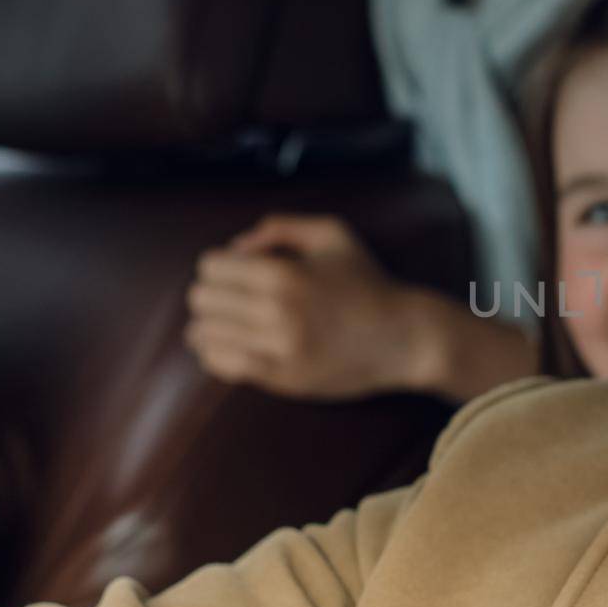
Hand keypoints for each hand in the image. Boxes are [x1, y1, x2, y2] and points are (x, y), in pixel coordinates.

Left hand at [185, 214, 428, 400]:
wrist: (404, 336)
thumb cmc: (368, 283)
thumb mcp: (333, 234)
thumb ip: (280, 227)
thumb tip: (236, 247)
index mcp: (284, 273)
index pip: (211, 267)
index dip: (217, 267)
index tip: (233, 275)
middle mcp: (278, 311)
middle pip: (202, 300)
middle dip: (210, 296)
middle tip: (228, 300)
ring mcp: (280, 348)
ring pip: (206, 335)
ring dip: (208, 327)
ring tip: (225, 325)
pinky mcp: (285, 379)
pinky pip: (226, 366)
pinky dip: (216, 355)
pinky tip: (229, 348)